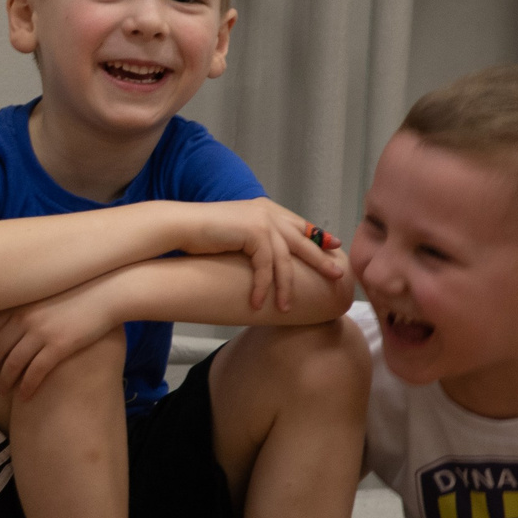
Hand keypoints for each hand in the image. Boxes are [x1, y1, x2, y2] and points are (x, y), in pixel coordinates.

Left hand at [0, 281, 119, 401]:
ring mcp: (41, 333)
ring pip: (13, 363)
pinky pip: (35, 372)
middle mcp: (24, 318)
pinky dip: (27, 386)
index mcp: (18, 304)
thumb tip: (10, 318)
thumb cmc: (77, 291)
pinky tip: (24, 396)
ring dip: (5, 380)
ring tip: (3, 390)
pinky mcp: (59, 346)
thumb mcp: (44, 292)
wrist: (107, 292)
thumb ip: (25, 304)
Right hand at [177, 198, 342, 311]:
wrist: (179, 225)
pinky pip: (265, 266)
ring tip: (285, 308)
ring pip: (285, 259)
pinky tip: (257, 303)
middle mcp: (268, 212)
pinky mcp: (254, 232)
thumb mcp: (234, 233)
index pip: (298, 224)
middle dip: (321, 259)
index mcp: (265, 209)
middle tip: (338, 275)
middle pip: (303, 240)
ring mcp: (262, 220)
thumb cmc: (200, 233)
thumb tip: (264, 255)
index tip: (333, 246)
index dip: (317, 236)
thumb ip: (253, 237)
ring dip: (285, 287)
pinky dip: (262, 287)